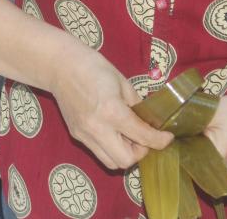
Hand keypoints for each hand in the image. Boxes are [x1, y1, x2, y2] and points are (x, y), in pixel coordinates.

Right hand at [50, 47, 173, 169]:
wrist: (59, 65)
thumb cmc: (92, 66)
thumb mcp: (122, 81)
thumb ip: (136, 105)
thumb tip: (149, 120)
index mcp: (112, 111)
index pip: (143, 137)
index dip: (160, 140)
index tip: (167, 137)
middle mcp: (97, 128)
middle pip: (127, 161)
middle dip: (140, 152)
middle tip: (142, 136)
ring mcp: (84, 134)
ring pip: (111, 162)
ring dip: (124, 153)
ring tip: (125, 135)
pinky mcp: (76, 135)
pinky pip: (98, 152)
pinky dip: (110, 147)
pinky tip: (111, 130)